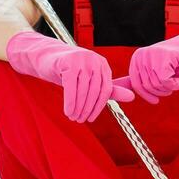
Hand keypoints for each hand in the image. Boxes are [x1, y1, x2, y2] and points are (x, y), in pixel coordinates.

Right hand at [6, 31, 134, 121]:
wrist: (45, 58)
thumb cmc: (69, 72)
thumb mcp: (89, 82)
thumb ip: (110, 90)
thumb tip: (133, 97)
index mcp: (103, 65)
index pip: (106, 90)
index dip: (99, 106)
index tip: (91, 118)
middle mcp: (94, 60)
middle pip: (95, 91)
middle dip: (87, 109)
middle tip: (80, 120)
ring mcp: (82, 59)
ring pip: (83, 90)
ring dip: (78, 108)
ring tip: (73, 117)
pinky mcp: (68, 62)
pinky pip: (71, 87)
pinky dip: (70, 102)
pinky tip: (67, 111)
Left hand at [123, 17, 178, 103]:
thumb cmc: (178, 63)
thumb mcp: (155, 72)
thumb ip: (139, 79)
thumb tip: (116, 89)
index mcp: (137, 58)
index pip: (136, 84)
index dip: (147, 95)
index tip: (156, 100)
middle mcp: (142, 55)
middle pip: (146, 87)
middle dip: (160, 91)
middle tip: (171, 85)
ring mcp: (152, 55)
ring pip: (156, 85)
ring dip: (169, 88)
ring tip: (176, 80)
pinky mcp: (164, 57)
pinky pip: (165, 82)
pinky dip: (174, 85)